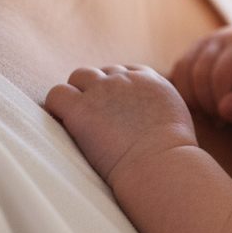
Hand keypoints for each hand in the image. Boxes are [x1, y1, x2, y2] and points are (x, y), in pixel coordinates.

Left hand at [45, 65, 196, 182]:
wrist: (159, 161)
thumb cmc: (170, 152)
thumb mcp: (175, 117)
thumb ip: (160, 107)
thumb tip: (152, 117)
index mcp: (150, 80)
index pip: (124, 71)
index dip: (114, 88)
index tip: (111, 108)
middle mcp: (125, 79)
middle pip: (100, 72)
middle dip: (94, 89)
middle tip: (91, 117)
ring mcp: (102, 90)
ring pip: (77, 76)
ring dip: (75, 94)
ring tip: (73, 120)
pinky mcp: (81, 108)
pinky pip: (56, 95)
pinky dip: (55, 106)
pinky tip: (60, 124)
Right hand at [171, 26, 231, 133]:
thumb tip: (225, 106)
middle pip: (219, 76)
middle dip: (222, 104)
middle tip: (229, 118)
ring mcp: (219, 37)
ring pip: (196, 73)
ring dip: (204, 102)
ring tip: (218, 112)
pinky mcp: (198, 45)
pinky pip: (180, 70)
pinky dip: (188, 94)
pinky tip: (204, 103)